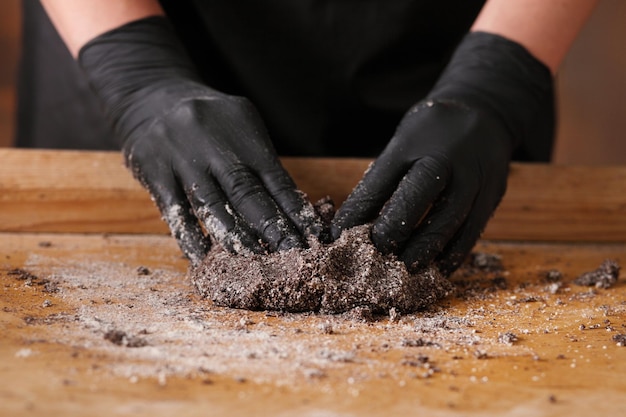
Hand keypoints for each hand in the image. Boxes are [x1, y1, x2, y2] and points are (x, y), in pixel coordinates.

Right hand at [79, 17, 320, 263]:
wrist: (149, 96)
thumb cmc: (208, 122)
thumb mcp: (240, 127)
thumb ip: (262, 163)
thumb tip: (291, 210)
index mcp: (242, 132)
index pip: (275, 178)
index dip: (295, 211)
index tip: (311, 237)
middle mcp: (213, 143)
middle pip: (246, 194)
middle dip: (272, 230)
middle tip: (290, 257)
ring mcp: (181, 157)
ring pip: (211, 205)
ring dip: (235, 238)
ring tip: (253, 262)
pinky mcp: (154, 170)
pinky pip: (174, 210)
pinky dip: (191, 237)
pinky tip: (204, 258)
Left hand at [332, 32, 553, 274]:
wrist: (486, 112)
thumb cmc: (431, 133)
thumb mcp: (402, 143)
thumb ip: (382, 178)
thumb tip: (352, 224)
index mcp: (414, 141)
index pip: (380, 181)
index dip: (357, 213)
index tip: (339, 236)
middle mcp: (446, 158)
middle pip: (416, 201)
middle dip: (391, 234)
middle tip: (372, 259)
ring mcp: (474, 177)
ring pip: (448, 224)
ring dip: (422, 253)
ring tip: (402, 274)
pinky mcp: (492, 195)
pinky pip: (472, 234)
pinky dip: (451, 256)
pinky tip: (435, 270)